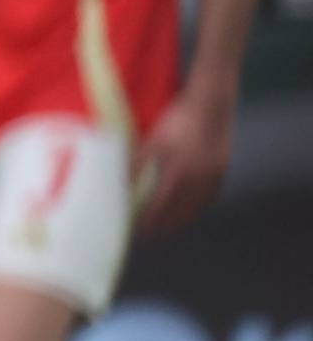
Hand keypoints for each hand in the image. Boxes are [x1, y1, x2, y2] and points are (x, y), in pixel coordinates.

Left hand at [132, 86, 233, 234]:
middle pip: (179, 212)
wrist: (212, 104)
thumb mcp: (154, 140)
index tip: (136, 230)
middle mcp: (199, 178)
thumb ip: (137, 162)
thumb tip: (119, 182)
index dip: (149, 220)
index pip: (160, 206)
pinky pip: (208, 197)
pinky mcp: (222, 172)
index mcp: (179, 170)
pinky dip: (197, 207)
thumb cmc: (177, 120)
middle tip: (149, 235)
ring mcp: (213, 177)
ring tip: (167, 228)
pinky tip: (188, 211)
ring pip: (196, 207)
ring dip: (181, 220)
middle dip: (164, 226)